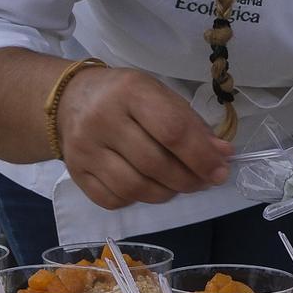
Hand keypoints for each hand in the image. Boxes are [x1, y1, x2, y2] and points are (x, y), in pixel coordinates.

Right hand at [54, 67, 233, 210]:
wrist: (70, 99)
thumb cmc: (124, 97)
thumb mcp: (159, 96)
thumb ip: (191, 125)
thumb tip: (222, 156)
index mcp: (130, 92)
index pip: (172, 131)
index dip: (202, 157)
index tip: (220, 171)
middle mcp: (103, 119)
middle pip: (155, 164)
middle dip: (188, 180)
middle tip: (203, 182)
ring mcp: (84, 149)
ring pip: (135, 188)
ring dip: (165, 193)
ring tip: (177, 185)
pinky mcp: (75, 173)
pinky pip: (114, 200)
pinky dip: (137, 200)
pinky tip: (146, 187)